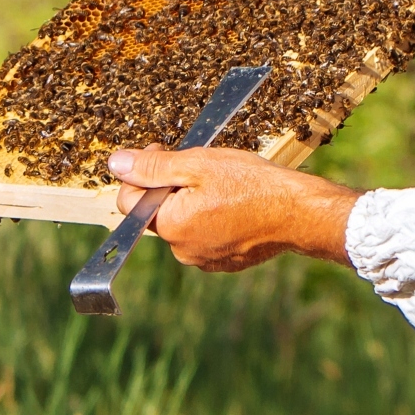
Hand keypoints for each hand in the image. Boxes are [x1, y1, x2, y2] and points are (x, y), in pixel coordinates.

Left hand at [106, 146, 361, 272]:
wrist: (298, 213)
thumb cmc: (251, 184)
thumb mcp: (198, 164)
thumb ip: (153, 167)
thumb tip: (115, 164)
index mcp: (169, 226)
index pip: (129, 201)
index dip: (141, 172)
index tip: (163, 151)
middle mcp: (181, 251)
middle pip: (156, 213)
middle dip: (169, 188)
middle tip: (197, 165)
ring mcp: (204, 260)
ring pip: (182, 225)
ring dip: (191, 203)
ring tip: (221, 185)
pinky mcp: (225, 263)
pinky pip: (204, 237)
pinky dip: (211, 219)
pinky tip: (234, 203)